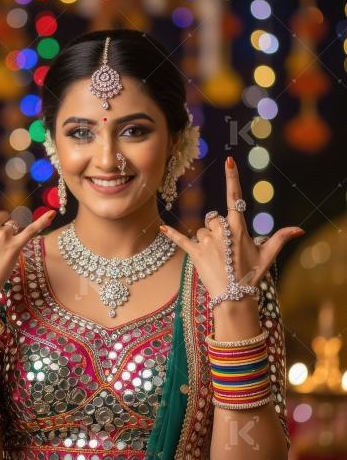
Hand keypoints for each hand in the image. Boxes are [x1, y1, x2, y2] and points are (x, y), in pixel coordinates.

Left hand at [159, 156, 304, 303]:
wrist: (234, 298)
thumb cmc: (252, 275)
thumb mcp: (268, 255)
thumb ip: (281, 238)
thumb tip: (299, 229)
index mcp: (238, 228)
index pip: (234, 198)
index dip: (232, 178)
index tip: (229, 160)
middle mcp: (221, 231)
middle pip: (214, 218)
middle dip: (218, 229)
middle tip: (227, 249)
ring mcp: (207, 242)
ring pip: (202, 231)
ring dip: (207, 240)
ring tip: (216, 258)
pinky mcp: (195, 253)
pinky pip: (181, 240)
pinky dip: (171, 234)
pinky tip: (161, 228)